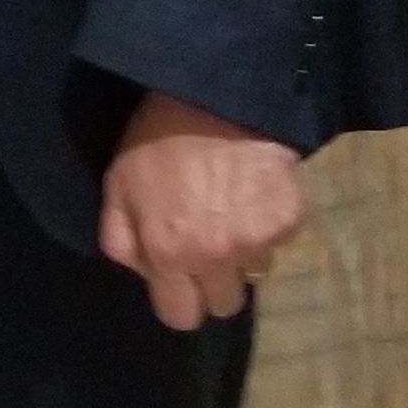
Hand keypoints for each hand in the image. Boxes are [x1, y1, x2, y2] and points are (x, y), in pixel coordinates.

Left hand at [97, 92, 307, 329]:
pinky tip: (256, 190)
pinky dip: (271, 222)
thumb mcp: (118, 186)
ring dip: (247, 251)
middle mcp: (215, 257)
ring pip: (258, 272)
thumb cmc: (157, 137)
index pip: (180, 316)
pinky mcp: (289, 219)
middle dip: (217, 281)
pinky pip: (283, 240)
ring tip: (235, 208)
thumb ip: (123, 241)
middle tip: (212, 242)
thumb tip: (145, 275)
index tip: (184, 279)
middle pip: (225, 305)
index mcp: (168, 254)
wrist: (215, 90)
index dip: (181, 299)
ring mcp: (257, 241)